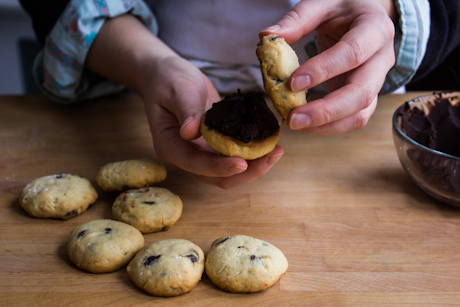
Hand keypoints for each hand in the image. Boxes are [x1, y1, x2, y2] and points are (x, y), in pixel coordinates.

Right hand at [140, 56, 283, 188]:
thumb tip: (191, 132)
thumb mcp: (176, 89)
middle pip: (217, 177)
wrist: (168, 75)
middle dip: (247, 171)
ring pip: (230, 170)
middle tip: (272, 155)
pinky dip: (253, 149)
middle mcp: (187, 155)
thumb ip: (185, 109)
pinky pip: (235, 153)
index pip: (195, 164)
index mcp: (171, 146)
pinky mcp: (215, 145)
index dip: (219, 167)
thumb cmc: (167, 80)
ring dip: (254, 164)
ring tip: (276, 149)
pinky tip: (271, 135)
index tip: (242, 163)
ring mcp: (202, 152)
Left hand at [260, 0, 395, 134]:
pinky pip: (354, 119)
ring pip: (360, 113)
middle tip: (293, 118)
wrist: (366, 16)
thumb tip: (267, 36)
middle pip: (362, 92)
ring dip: (327, 125)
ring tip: (295, 124)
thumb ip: (297, 19)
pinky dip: (329, 127)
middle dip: (326, 110)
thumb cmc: (344, 8)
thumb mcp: (323, 3)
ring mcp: (378, 80)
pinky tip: (305, 125)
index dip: (324, 70)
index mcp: (375, 29)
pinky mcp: (367, 96)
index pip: (352, 53)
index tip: (293, 83)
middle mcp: (382, 58)